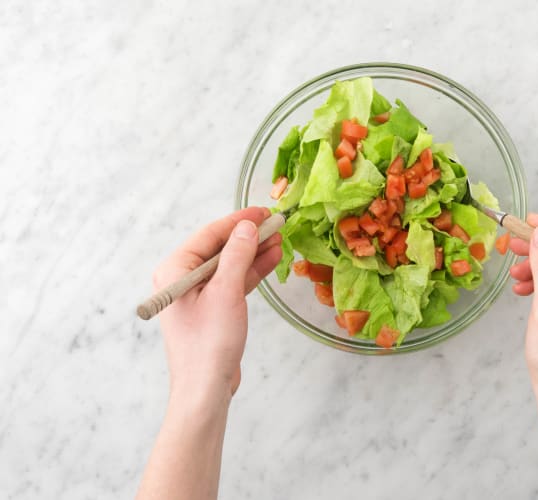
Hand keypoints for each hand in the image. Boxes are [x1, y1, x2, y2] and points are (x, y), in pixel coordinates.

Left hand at [152, 207, 281, 401]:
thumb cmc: (209, 343)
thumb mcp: (226, 293)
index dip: (238, 221)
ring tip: (280, 240)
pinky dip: (251, 271)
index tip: (263, 211)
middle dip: (249, 236)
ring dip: (253, 252)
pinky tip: (271, 260)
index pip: (209, 235)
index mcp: (175, 271)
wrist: (205, 389)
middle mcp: (182, 279)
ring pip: (229, 264)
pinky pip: (232, 281)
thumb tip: (247, 227)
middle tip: (276, 224)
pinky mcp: (211, 309)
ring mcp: (197, 295)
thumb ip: (237, 255)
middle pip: (220, 248)